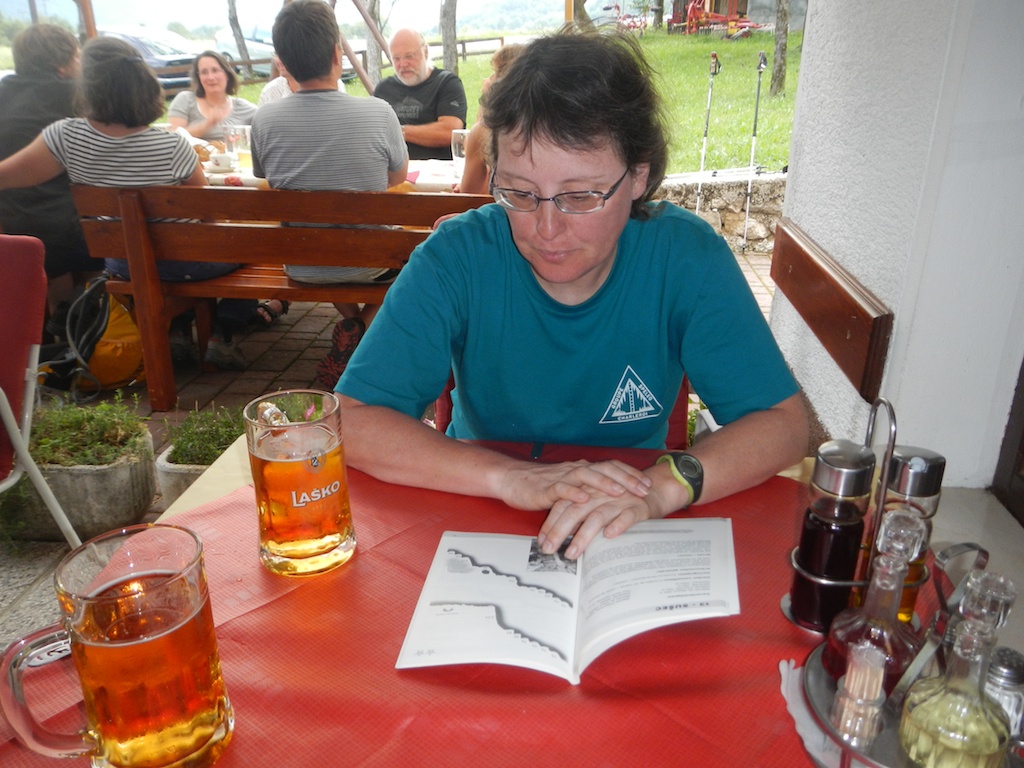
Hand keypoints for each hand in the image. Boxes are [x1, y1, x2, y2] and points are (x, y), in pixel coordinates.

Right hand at [497, 459, 651, 514]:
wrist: (513, 480)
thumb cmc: (542, 485)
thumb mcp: (571, 486)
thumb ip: (589, 489)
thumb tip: (611, 499)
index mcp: (582, 469)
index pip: (612, 467)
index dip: (631, 474)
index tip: (648, 484)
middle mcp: (575, 470)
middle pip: (605, 469)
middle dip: (626, 479)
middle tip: (643, 489)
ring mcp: (561, 478)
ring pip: (586, 476)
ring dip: (603, 483)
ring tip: (619, 492)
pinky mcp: (546, 488)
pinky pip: (561, 489)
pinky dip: (573, 493)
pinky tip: (583, 498)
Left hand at [538, 480, 671, 559]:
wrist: (654, 489)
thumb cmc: (620, 500)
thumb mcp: (597, 504)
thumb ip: (579, 516)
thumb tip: (558, 537)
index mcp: (587, 492)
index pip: (563, 505)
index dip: (551, 523)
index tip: (542, 542)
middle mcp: (600, 495)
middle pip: (575, 511)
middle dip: (559, 531)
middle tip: (549, 550)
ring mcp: (618, 501)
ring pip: (597, 516)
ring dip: (583, 536)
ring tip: (572, 553)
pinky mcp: (637, 508)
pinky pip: (627, 516)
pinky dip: (618, 525)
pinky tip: (609, 536)